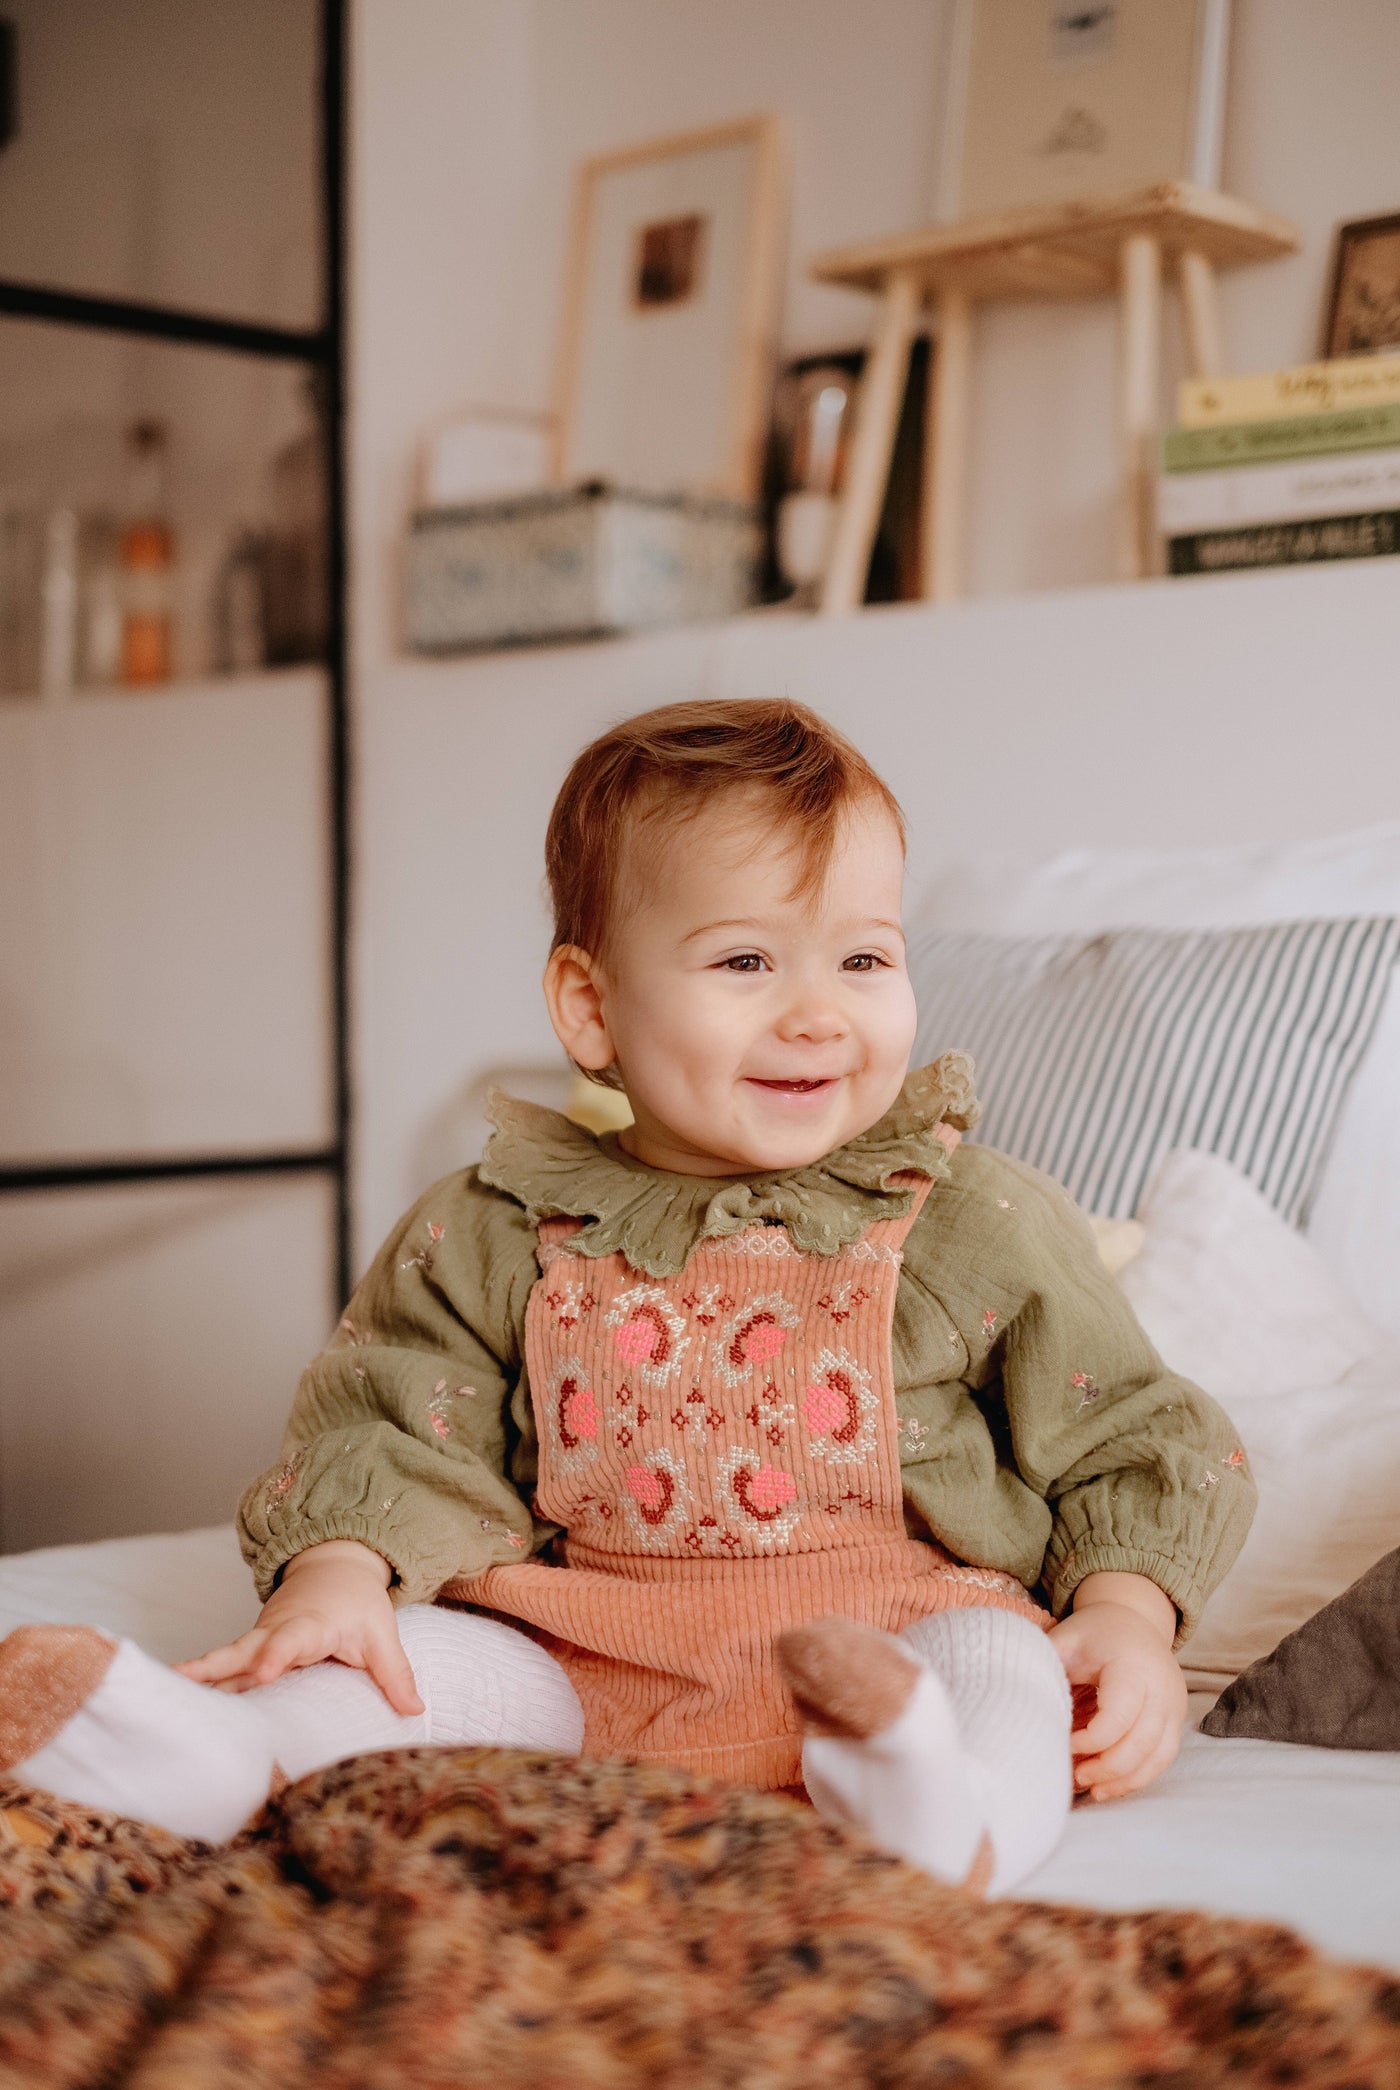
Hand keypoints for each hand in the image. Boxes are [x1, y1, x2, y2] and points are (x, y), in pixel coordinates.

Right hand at [175, 1539, 423, 1715]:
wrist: (332, 1568)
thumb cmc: (356, 1604)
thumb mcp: (381, 1634)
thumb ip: (395, 1673)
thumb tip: (415, 1711)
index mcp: (310, 1624)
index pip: (291, 1640)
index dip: (276, 1655)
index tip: (263, 1672)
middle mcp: (276, 1631)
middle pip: (242, 1648)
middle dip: (217, 1665)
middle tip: (185, 1678)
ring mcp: (257, 1641)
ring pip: (225, 1660)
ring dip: (198, 1677)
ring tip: (166, 1694)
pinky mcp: (249, 1652)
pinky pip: (224, 1671)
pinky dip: (202, 1685)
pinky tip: (178, 1707)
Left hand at [1050, 1574, 1186, 1801]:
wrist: (1135, 1620)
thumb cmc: (1095, 1632)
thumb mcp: (1067, 1637)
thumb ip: (1046, 1661)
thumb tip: (1018, 1693)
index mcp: (1133, 1665)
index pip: (1119, 1716)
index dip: (1091, 1740)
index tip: (1064, 1744)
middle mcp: (1162, 1687)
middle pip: (1141, 1743)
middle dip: (1108, 1768)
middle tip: (1075, 1776)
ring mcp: (1173, 1706)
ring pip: (1157, 1757)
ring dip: (1125, 1780)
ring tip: (1092, 1790)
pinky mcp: (1175, 1720)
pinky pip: (1163, 1759)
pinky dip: (1138, 1777)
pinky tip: (1110, 1786)